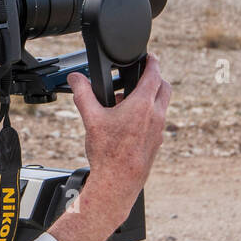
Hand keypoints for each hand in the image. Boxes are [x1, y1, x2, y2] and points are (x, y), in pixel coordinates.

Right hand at [49, 55, 170, 240]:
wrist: (118, 183)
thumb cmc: (108, 153)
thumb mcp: (91, 119)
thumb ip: (83, 94)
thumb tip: (75, 78)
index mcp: (143, 105)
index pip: (154, 74)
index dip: (152, 61)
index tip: (149, 56)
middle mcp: (156, 115)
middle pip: (164, 87)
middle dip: (155, 78)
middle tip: (141, 76)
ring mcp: (159, 130)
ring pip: (161, 105)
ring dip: (150, 98)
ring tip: (127, 101)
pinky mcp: (157, 142)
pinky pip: (157, 121)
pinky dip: (148, 114)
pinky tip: (129, 123)